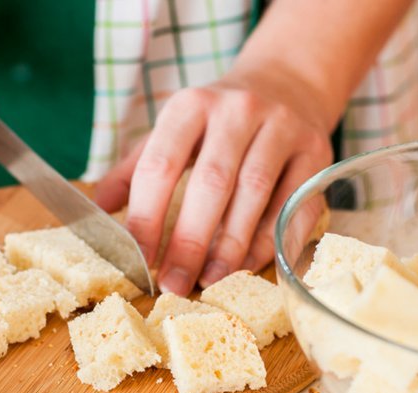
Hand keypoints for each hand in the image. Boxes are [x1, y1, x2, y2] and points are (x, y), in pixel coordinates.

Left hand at [96, 67, 332, 295]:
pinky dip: (272, 238)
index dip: (147, 217)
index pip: (160, 165)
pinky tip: (251, 264)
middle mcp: (237, 110)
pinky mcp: (316, 151)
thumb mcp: (173, 129)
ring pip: (255, 193)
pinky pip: (294, 202)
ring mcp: (282, 128)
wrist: (286, 84)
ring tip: (210, 279)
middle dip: (189, 240)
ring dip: (231, 244)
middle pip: (211, 183)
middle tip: (174, 283)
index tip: (139, 259)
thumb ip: (135, 167)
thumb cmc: (217, 120)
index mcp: (190, 106)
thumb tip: (101, 207)